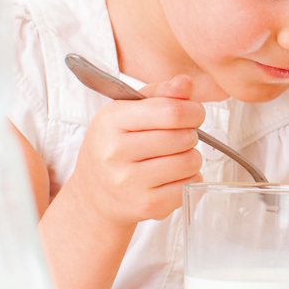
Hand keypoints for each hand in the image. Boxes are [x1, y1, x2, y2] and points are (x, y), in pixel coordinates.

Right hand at [69, 75, 205, 227]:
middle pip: (183, 137)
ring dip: (191, 156)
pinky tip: (173, 176)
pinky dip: (189, 179)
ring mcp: (130, 183)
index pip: (170, 111)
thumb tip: (186, 82)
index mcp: (111, 121)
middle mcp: (116, 153)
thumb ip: (159, 93)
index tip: (193, 113)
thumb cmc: (114, 144)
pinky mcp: (146, 206)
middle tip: (180, 136)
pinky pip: (189, 186)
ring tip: (176, 156)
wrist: (94, 194)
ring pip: (190, 162)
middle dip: (191, 133)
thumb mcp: (126, 111)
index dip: (192, 110)